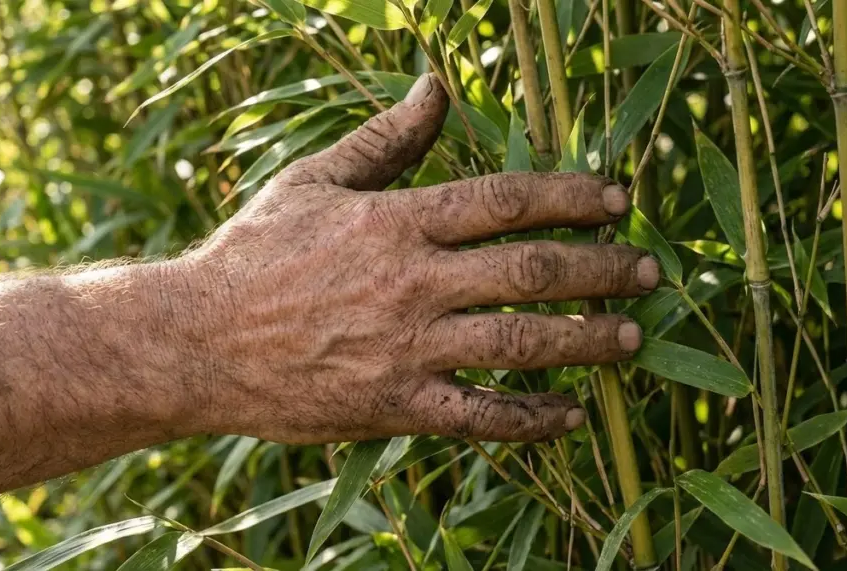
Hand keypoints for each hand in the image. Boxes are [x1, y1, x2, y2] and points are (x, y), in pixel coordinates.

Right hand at [174, 73, 659, 443]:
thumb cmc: (254, 255)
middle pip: (531, 271)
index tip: (617, 199)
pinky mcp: (396, 406)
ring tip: (633, 338)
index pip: (505, 201)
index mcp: (396, 221)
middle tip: (647, 270)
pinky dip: (532, 419)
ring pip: (520, 343)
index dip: (571, 196)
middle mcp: (412, 283)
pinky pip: (481, 417)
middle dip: (601, 269)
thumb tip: (435, 84)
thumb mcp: (313, 181)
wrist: (198, 342)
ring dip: (587, 340)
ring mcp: (408, 349)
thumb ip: (384, 138)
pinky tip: (572, 415)